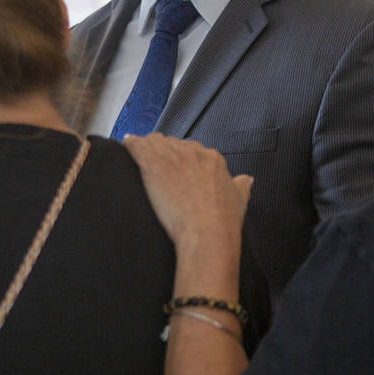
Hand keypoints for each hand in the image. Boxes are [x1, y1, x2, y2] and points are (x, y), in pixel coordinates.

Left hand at [122, 134, 252, 254]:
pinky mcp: (153, 164)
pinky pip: (137, 146)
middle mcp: (192, 152)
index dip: (180, 158)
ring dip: (146, 148)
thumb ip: (242, 185)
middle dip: (163, 153)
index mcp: (212, 159)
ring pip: (154, 142)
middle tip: (155, 168)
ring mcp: (172, 156)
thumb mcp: (240, 200)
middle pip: (171, 144)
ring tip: (138, 156)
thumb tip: (247, 179)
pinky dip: (130, 145)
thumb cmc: (223, 221)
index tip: (173, 167)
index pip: (191, 149)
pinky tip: (126, 147)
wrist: (206, 232)